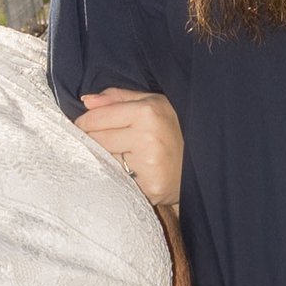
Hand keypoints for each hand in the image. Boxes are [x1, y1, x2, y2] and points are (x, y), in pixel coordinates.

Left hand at [75, 86, 183, 208]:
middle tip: (108, 142)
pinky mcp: (150, 187)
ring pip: (104, 160)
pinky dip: (118, 176)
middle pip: (96, 140)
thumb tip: (86, 101)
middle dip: (94, 140)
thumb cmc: (172, 128)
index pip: (96, 118)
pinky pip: (118, 179)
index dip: (84, 122)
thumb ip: (118, 98)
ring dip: (106, 158)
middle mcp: (148, 137)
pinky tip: (131, 171)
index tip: (83, 126)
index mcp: (147, 112)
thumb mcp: (152, 103)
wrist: (202, 163)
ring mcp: (149, 164)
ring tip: (124, 155)